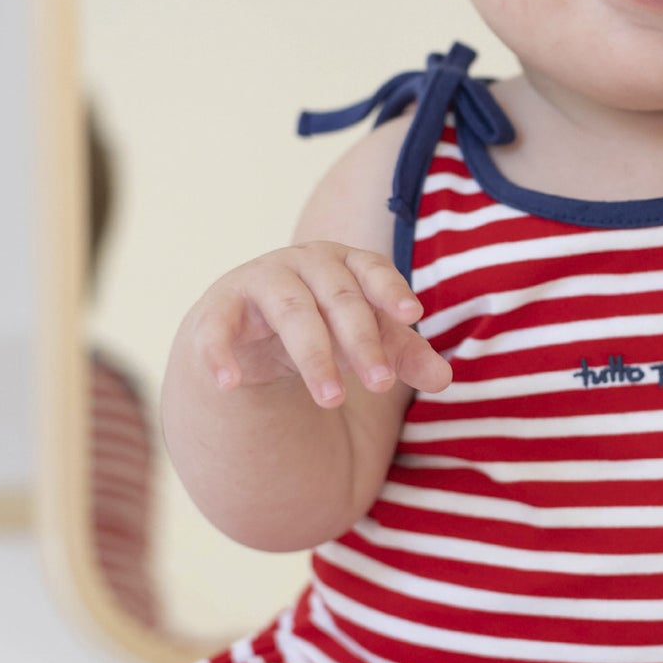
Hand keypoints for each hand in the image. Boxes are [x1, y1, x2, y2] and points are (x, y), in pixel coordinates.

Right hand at [186, 243, 451, 407]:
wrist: (246, 331)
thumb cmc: (323, 326)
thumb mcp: (365, 339)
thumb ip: (402, 355)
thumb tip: (445, 379)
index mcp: (345, 263)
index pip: (372, 270)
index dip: (391, 289)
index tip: (413, 313)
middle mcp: (304, 263)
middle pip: (339, 299)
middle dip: (361, 342)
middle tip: (381, 386)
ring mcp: (259, 281)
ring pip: (292, 313)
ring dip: (314, 356)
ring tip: (333, 399)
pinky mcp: (219, 309)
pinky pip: (217, 330)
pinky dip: (220, 354)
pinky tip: (230, 384)